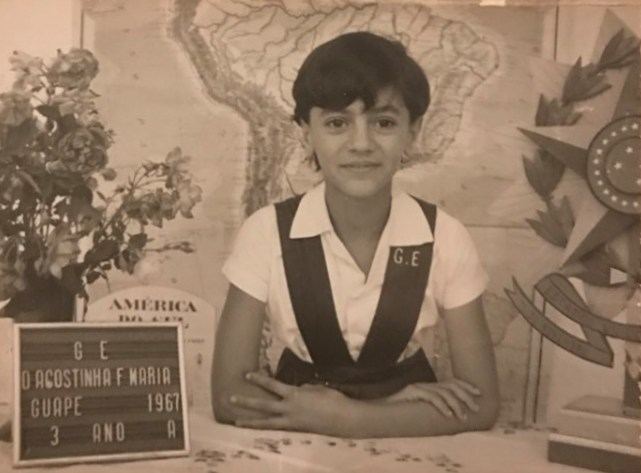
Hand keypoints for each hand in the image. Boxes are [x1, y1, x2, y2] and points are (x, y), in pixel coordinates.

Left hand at [230, 372, 350, 435]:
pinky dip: (266, 427)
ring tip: (236, 422)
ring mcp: (291, 421)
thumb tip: (295, 391)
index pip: (272, 385)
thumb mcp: (315, 389)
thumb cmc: (332, 400)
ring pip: (266, 422)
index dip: (258, 379)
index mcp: (294, 395)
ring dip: (250, 421)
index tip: (246, 374)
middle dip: (246, 402)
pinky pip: (276, 428)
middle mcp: (289, 409)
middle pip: (263, 405)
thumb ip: (301, 389)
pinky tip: (258, 427)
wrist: (343, 418)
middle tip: (230, 398)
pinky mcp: (295, 430)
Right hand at [385, 379, 480, 420]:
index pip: (451, 382)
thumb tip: (452, 415)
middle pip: (450, 386)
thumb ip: (433, 408)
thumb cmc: (401, 412)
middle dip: (465, 396)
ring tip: (462, 417)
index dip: (466, 386)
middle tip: (475, 408)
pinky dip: (442, 406)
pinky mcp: (411, 392)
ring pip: (443, 392)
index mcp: (429, 387)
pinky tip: (448, 415)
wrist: (380, 409)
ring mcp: (418, 387)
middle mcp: (425, 384)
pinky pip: (431, 397)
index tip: (479, 393)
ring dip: (456, 405)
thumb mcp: (421, 409)